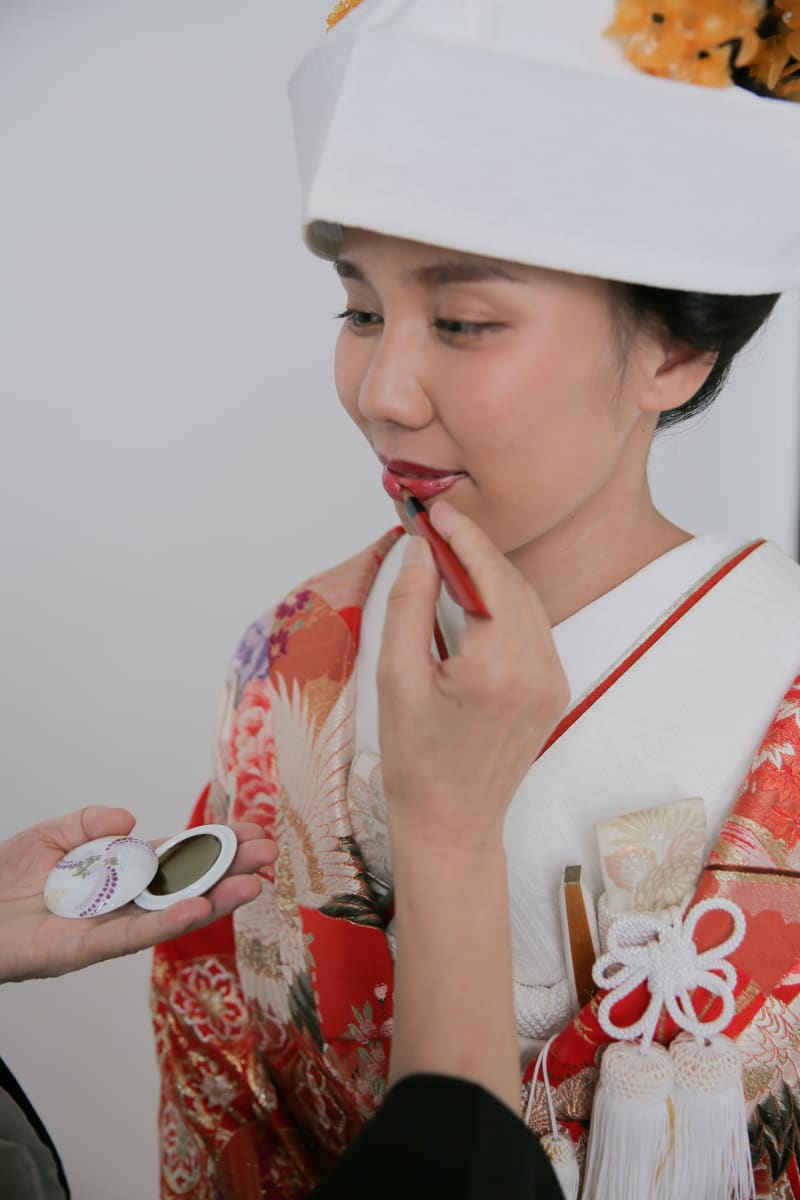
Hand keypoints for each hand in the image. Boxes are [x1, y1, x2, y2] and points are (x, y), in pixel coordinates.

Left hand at [0, 806, 276, 982]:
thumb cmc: (3, 879)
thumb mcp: (52, 834)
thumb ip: (90, 822)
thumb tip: (131, 818)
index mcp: (118, 872)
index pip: (177, 857)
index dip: (214, 846)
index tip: (252, 833)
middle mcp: (121, 902)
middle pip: (186, 886)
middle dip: (229, 872)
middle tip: (270, 857)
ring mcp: (107, 928)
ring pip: (169, 915)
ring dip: (213, 902)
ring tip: (252, 885)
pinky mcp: (83, 950)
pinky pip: (131, 936)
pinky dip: (168, 923)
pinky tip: (198, 909)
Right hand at [378, 502, 568, 852]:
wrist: (453, 822)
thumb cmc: (415, 759)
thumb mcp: (396, 678)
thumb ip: (409, 605)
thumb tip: (418, 549)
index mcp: (498, 666)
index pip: (487, 575)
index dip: (461, 535)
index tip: (434, 510)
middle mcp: (538, 669)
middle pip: (511, 582)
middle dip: (474, 550)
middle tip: (433, 529)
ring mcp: (553, 681)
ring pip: (526, 602)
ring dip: (490, 575)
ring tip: (446, 560)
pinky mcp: (555, 690)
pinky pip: (533, 629)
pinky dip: (505, 605)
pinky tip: (472, 600)